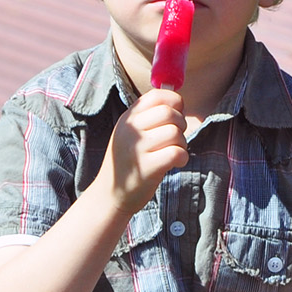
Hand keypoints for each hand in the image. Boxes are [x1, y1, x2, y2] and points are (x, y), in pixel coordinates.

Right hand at [103, 89, 188, 213]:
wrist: (110, 195)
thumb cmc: (128, 162)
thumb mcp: (130, 133)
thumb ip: (149, 116)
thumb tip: (179, 99)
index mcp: (127, 118)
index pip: (158, 96)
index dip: (175, 103)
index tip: (176, 116)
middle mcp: (130, 130)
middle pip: (170, 113)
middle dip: (181, 124)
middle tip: (175, 139)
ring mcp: (137, 149)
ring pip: (175, 133)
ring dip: (182, 144)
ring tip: (172, 153)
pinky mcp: (147, 168)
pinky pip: (177, 152)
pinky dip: (182, 158)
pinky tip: (175, 164)